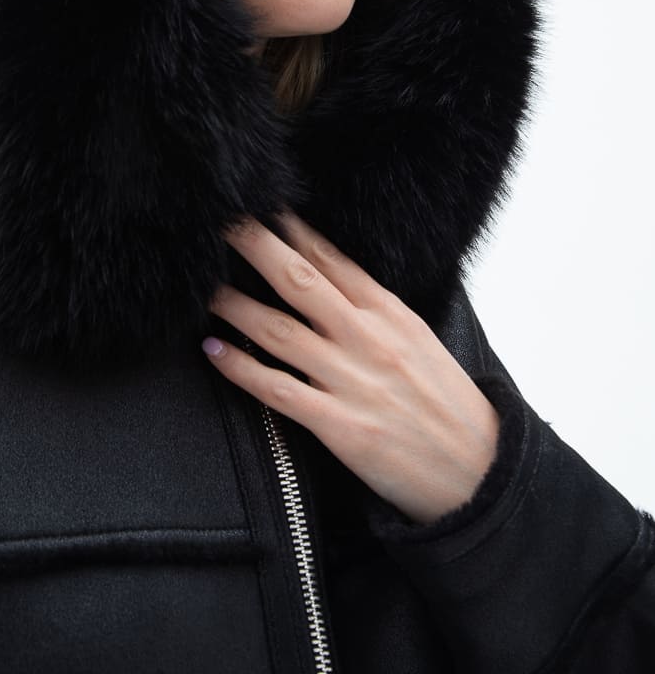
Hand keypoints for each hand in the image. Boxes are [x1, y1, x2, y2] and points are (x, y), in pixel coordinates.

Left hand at [202, 211, 499, 524]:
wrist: (480, 474)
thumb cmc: (448, 405)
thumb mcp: (419, 340)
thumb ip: (375, 308)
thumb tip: (330, 276)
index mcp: (390, 313)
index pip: (331, 258)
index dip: (291, 229)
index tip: (259, 205)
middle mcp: (367, 338)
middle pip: (298, 280)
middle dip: (255, 246)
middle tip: (220, 221)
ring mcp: (352, 380)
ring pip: (278, 330)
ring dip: (234, 305)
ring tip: (200, 285)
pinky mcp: (340, 426)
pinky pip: (278, 390)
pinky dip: (240, 369)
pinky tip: (213, 349)